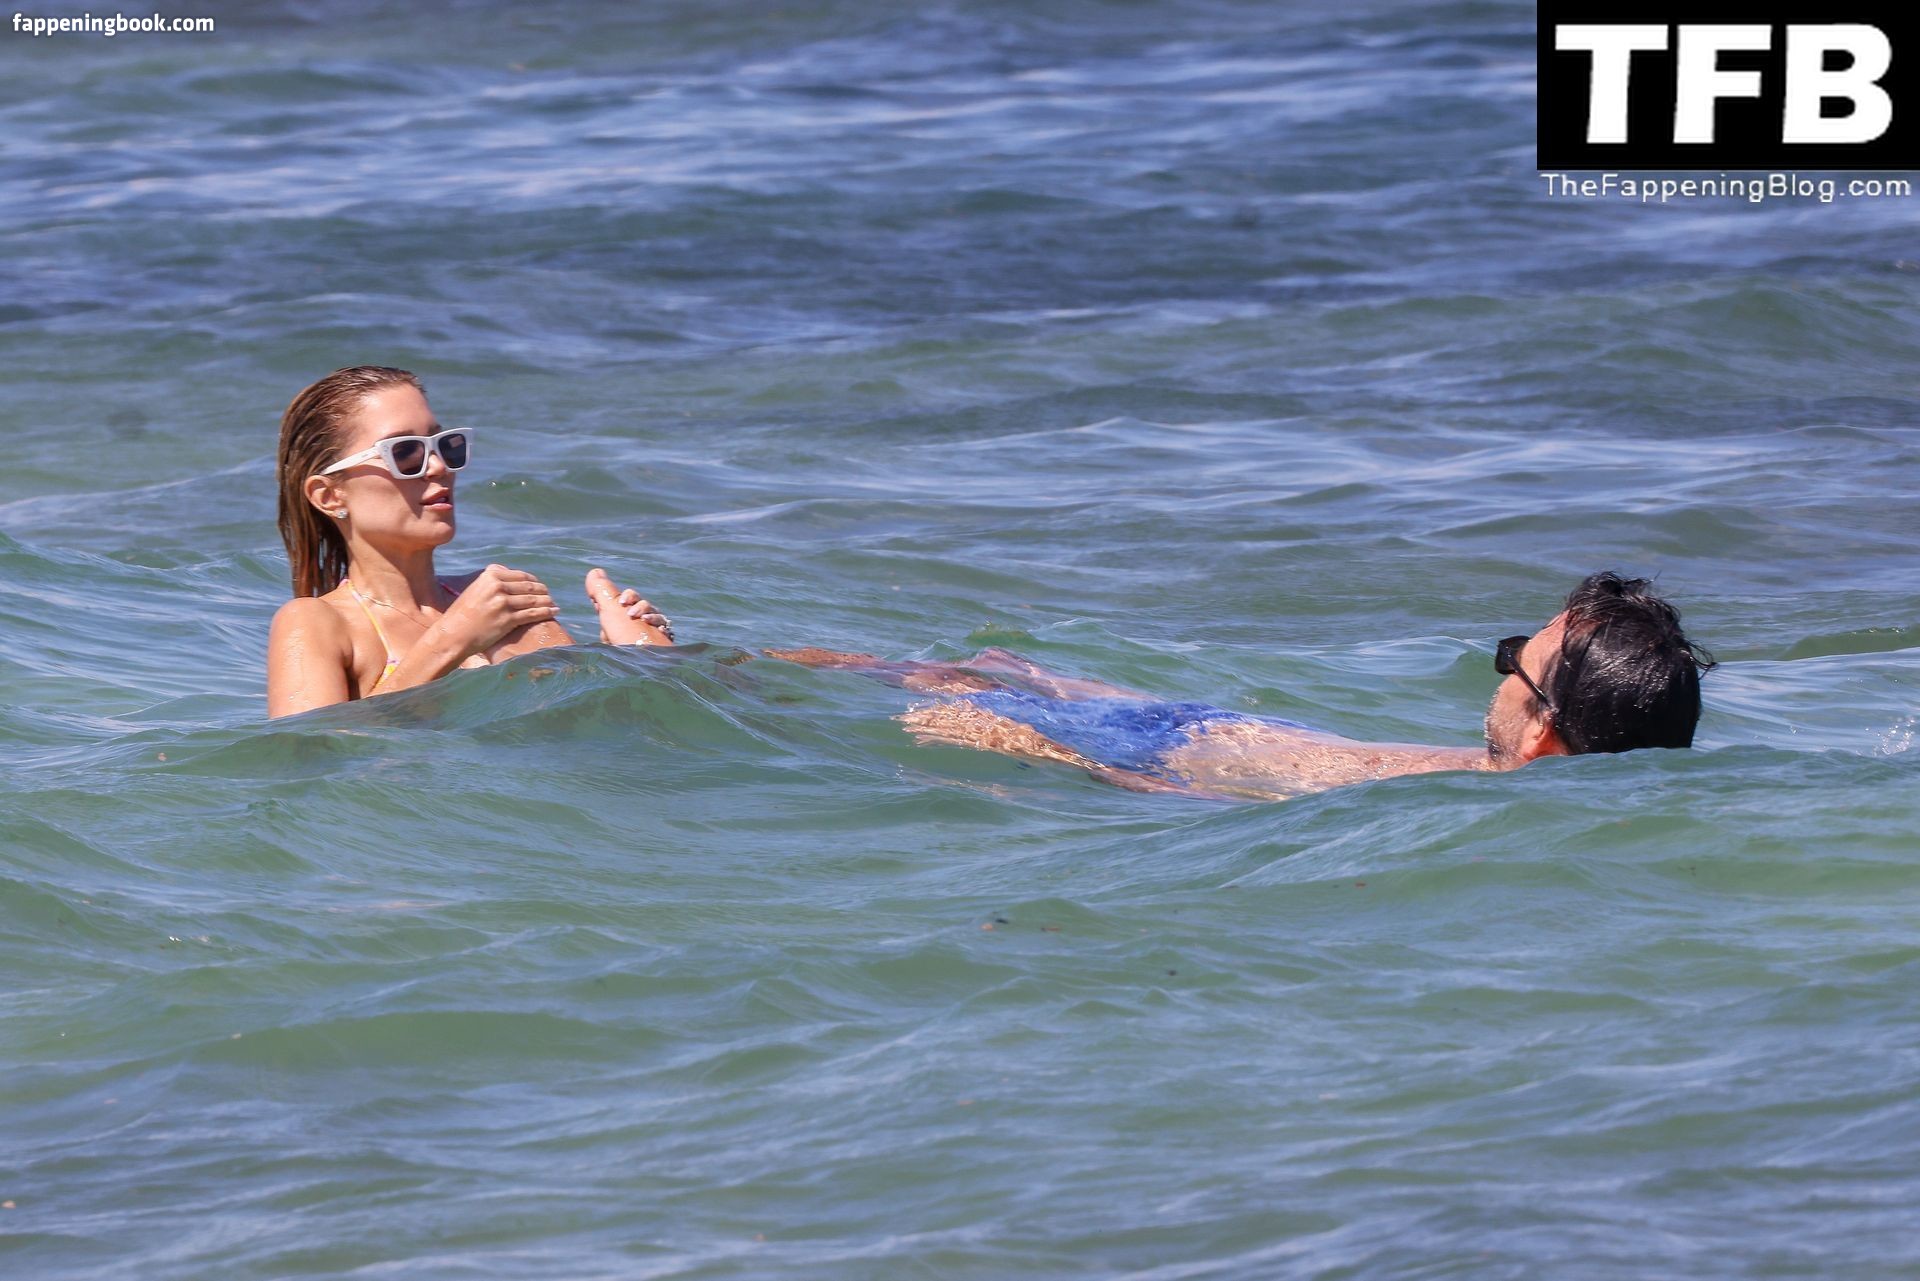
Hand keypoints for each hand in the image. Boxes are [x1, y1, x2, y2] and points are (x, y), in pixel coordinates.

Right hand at [438, 563, 560, 656]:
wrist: (453, 635)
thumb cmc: (463, 614)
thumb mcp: (476, 589)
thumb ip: (493, 580)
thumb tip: (511, 573)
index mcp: (490, 575)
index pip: (521, 575)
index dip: (534, 581)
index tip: (541, 586)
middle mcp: (497, 586)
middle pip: (529, 587)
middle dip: (543, 591)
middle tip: (550, 596)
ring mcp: (503, 603)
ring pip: (533, 599)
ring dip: (547, 601)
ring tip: (554, 603)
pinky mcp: (507, 619)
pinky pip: (533, 613)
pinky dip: (547, 611)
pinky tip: (555, 611)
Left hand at [584, 567, 674, 645]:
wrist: (630, 662)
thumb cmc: (617, 637)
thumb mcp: (606, 614)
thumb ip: (600, 593)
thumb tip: (595, 571)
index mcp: (627, 612)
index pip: (631, 598)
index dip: (628, 597)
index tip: (622, 603)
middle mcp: (641, 619)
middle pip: (646, 605)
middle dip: (640, 605)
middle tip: (631, 614)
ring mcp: (653, 629)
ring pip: (658, 615)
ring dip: (650, 616)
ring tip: (643, 621)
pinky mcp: (663, 639)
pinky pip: (666, 629)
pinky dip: (662, 627)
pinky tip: (658, 630)